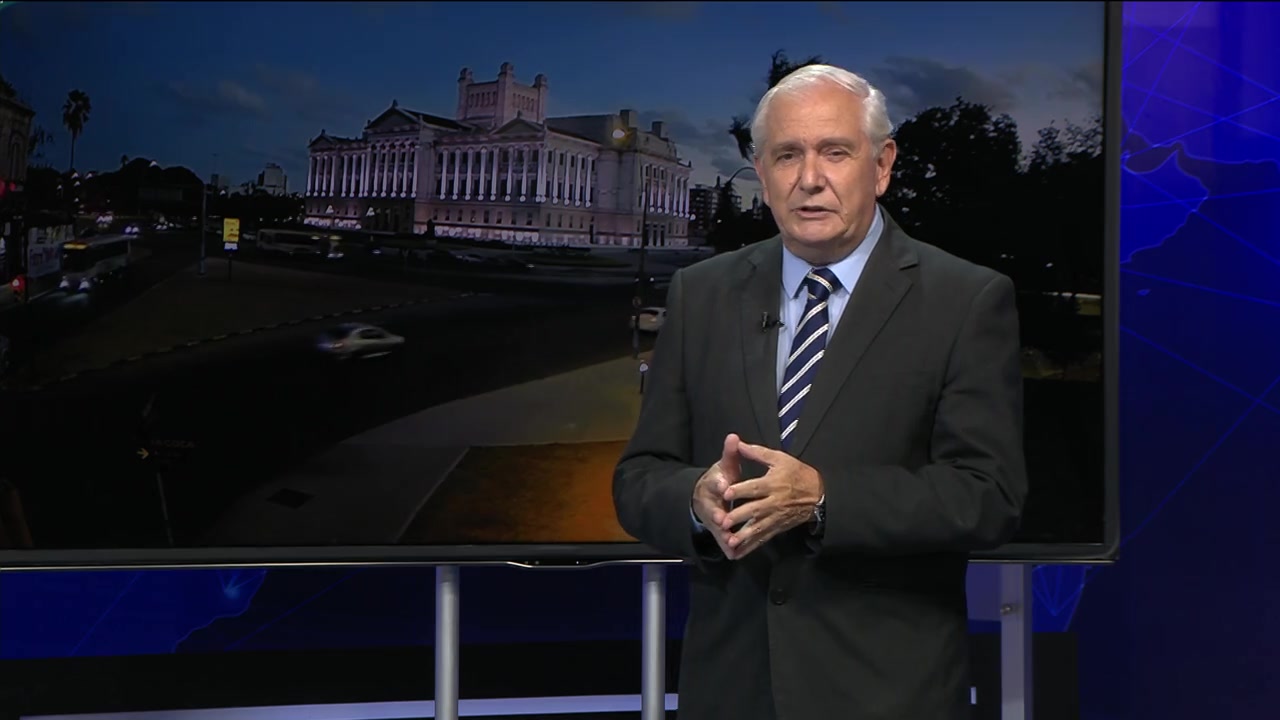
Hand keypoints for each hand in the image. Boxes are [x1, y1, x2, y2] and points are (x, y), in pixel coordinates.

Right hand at [691, 433, 742, 557]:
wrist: (705, 498)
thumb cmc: (720, 480)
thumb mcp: (724, 465)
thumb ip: (731, 453)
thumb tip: (734, 436)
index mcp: (712, 485)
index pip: (714, 483)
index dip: (719, 485)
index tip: (724, 486)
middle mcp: (710, 505)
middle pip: (712, 510)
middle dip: (717, 515)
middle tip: (723, 520)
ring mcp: (714, 520)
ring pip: (717, 529)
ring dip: (723, 536)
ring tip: (731, 542)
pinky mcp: (719, 533)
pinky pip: (724, 542)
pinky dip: (728, 549)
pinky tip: (735, 555)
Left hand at [720, 442, 823, 557]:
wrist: (819, 494)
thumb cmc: (798, 473)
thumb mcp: (780, 459)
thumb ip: (758, 453)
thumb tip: (738, 444)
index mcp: (773, 483)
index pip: (754, 487)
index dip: (740, 490)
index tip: (726, 493)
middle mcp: (774, 502)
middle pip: (754, 509)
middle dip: (739, 516)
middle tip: (723, 521)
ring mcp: (776, 517)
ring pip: (758, 527)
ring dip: (744, 535)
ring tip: (731, 541)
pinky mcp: (778, 527)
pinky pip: (764, 538)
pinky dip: (751, 545)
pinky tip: (739, 551)